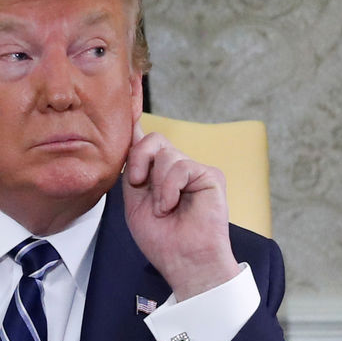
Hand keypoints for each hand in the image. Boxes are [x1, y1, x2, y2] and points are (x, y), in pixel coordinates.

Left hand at [122, 121, 240, 300]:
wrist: (183, 261)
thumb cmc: (160, 239)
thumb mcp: (134, 199)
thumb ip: (132, 167)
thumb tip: (133, 132)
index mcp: (157, 173)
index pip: (146, 137)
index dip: (137, 111)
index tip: (131, 79)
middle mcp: (177, 168)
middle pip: (152, 139)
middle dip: (138, 160)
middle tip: (138, 184)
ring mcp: (195, 170)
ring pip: (165, 152)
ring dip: (156, 184)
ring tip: (163, 208)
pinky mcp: (210, 176)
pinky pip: (180, 166)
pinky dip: (169, 189)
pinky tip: (173, 206)